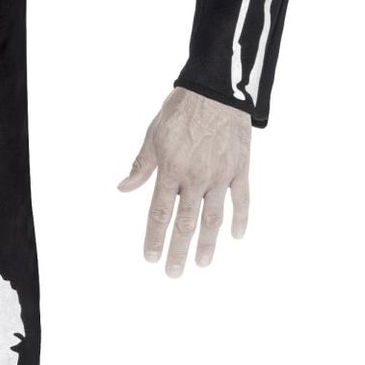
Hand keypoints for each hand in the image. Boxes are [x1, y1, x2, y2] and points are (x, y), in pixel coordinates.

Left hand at [119, 87, 250, 276]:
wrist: (216, 92)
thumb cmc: (181, 111)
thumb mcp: (153, 136)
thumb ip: (141, 166)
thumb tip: (123, 188)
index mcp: (171, 171)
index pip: (159, 214)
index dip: (154, 238)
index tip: (150, 258)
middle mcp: (195, 178)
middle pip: (185, 223)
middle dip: (178, 250)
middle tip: (173, 272)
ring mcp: (220, 176)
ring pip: (213, 218)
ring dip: (208, 244)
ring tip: (202, 263)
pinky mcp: (239, 169)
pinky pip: (241, 199)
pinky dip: (240, 219)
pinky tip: (236, 236)